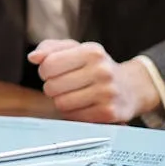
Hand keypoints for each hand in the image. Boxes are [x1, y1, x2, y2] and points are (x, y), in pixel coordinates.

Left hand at [28, 40, 160, 123]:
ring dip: (61, 101)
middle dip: (53, 87)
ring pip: (61, 103)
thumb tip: (33, 57)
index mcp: (92, 51)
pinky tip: (83, 104)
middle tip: (65, 84)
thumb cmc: (96, 66)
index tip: (54, 71)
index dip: (45, 70)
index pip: (48, 64)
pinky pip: (73, 117)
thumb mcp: (76, 49)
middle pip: (52, 86)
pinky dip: (73, 112)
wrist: (131, 87)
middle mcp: (102, 71)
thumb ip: (50, 48)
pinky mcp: (108, 113)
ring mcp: (107, 93)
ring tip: (74, 94)